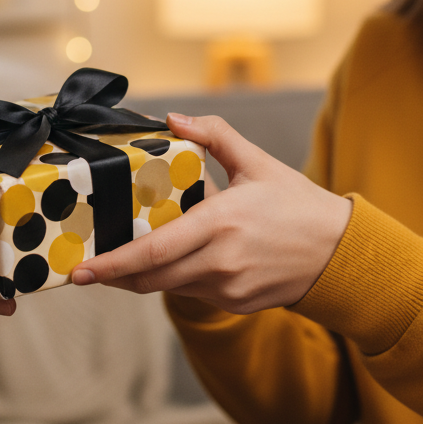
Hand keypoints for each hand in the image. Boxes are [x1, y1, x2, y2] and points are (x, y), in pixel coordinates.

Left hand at [71, 113, 351, 312]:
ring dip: (143, 277)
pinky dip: (175, 278)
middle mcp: (220, 262)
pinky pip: (193, 292)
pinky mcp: (236, 304)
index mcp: (220, 224)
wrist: (341, 253)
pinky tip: (172, 261)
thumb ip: (214, 136)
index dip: (112, 265)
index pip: (152, 252)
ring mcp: (228, 288)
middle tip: (86, 268)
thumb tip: (173, 119)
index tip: (81, 270)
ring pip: (168, 287)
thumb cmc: (298, 205)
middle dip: (114, 276)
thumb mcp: (258, 162)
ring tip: (122, 261)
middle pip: (150, 279)